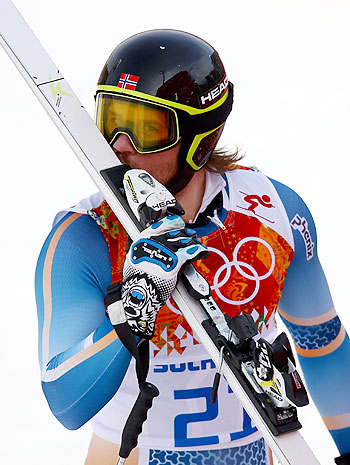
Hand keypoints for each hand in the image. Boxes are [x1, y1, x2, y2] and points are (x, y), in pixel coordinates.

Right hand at [121, 215, 207, 337]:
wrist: (139, 294)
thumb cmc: (137, 281)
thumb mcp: (135, 259)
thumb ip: (145, 249)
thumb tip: (153, 248)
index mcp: (144, 239)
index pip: (162, 224)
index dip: (174, 223)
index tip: (179, 223)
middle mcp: (154, 242)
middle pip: (175, 233)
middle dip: (185, 233)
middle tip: (191, 235)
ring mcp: (165, 251)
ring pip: (184, 241)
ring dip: (192, 242)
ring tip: (197, 244)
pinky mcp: (175, 261)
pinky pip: (190, 252)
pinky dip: (199, 251)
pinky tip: (202, 251)